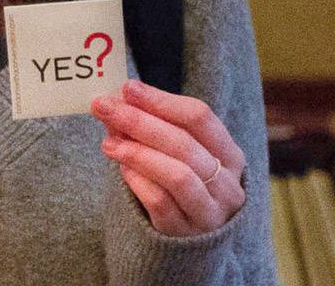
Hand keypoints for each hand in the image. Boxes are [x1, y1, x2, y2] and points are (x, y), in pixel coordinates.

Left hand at [91, 81, 244, 236]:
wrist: (188, 245)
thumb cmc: (182, 184)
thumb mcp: (175, 154)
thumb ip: (150, 126)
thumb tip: (116, 98)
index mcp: (229, 154)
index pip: (199, 117)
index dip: (162, 100)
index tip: (128, 88)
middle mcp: (227, 184)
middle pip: (184, 144)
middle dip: (140, 122)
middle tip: (105, 108)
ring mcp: (210, 213)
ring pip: (177, 175)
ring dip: (138, 153)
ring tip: (108, 143)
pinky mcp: (187, 235)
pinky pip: (161, 203)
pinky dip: (139, 182)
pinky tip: (122, 170)